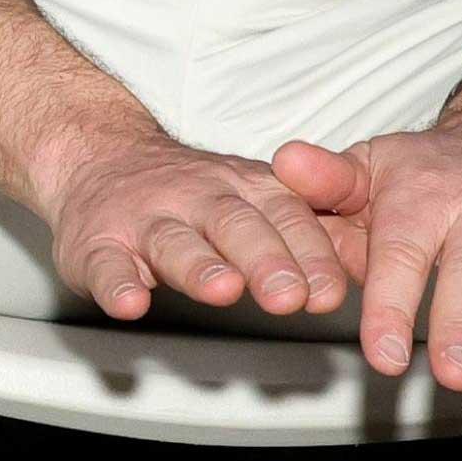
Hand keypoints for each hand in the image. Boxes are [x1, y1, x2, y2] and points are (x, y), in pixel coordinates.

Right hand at [29, 125, 366, 323]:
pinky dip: (117, 285)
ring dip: (200, 267)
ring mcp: (144, 220)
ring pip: (174, 242)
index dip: (310, 255)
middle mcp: (197, 198)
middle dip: (266, 260)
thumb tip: (366, 272)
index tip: (329, 292)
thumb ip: (299, 233)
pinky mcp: (95, 245)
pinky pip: (106, 265)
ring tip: (223, 290)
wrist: (95, 157)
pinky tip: (130, 304)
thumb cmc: (186, 194)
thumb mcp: (249, 197)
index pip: (287, 218)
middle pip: (236, 225)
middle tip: (288, 296)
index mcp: (244, 188)